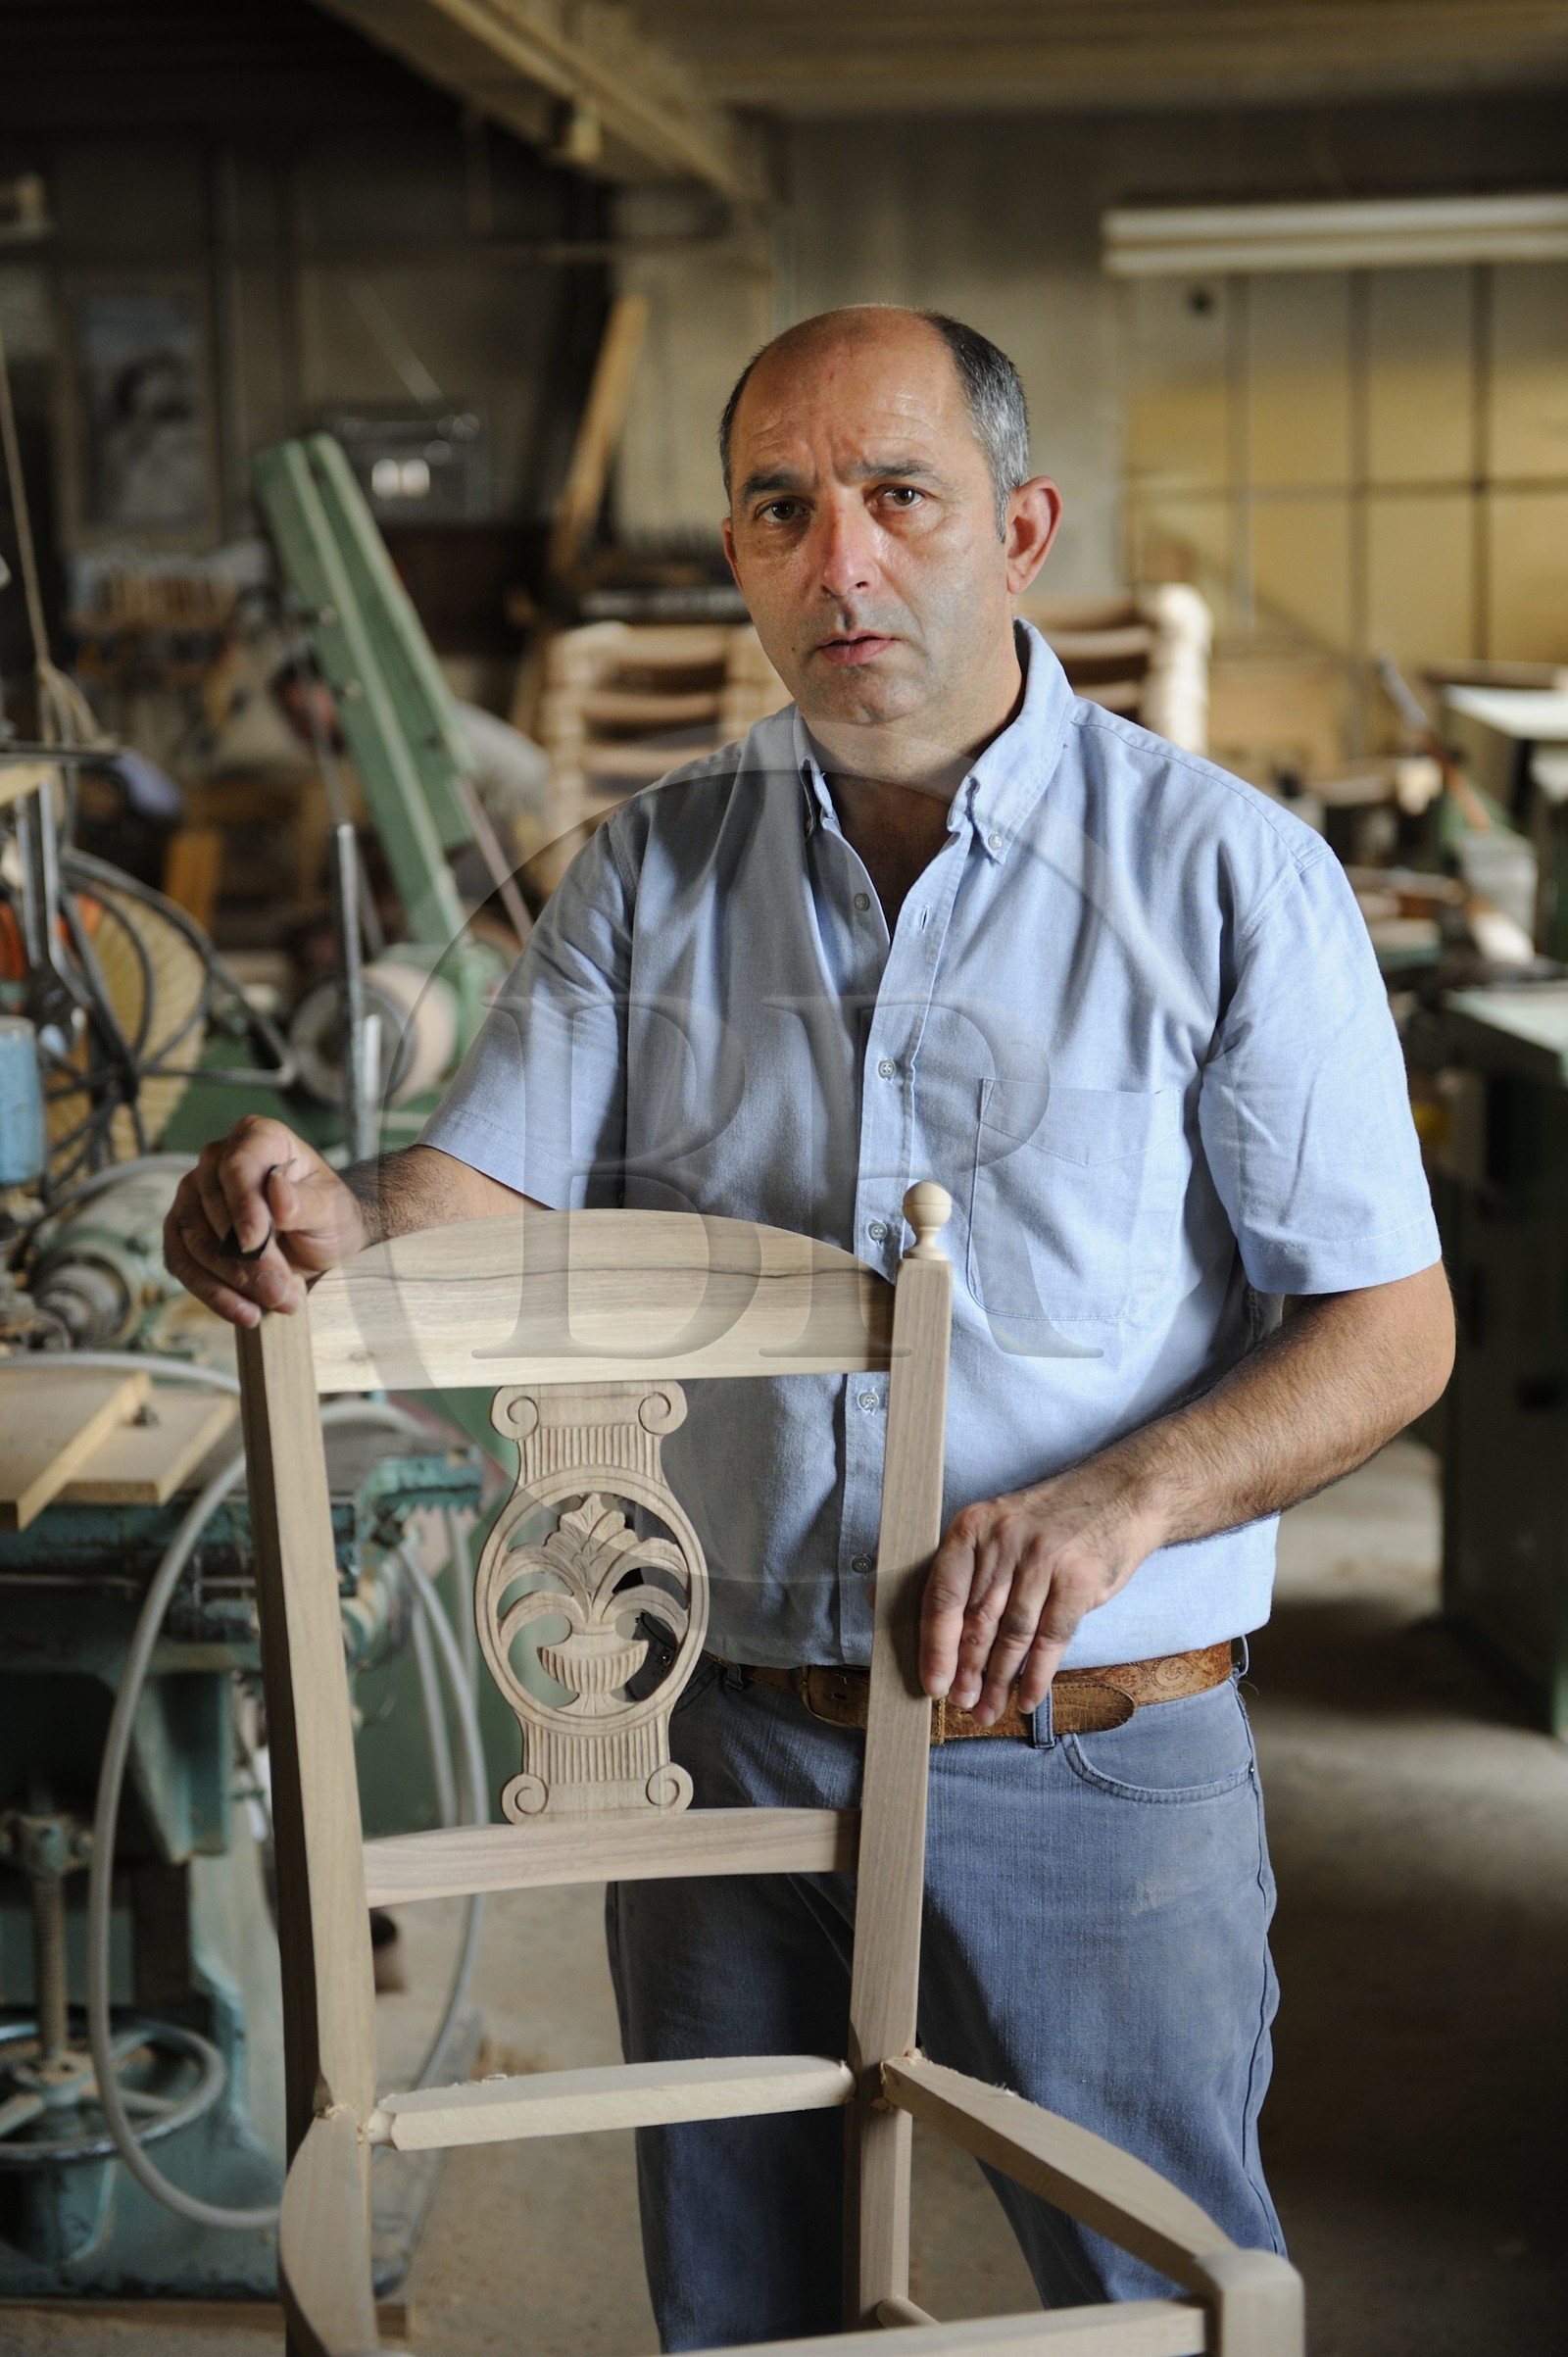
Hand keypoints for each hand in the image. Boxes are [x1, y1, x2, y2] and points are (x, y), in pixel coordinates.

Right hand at [163, 1116, 367, 1328]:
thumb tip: (277, 1193)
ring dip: (231, 1281)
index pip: (237, 1167)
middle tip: (282, 1292)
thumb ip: (307, 1203)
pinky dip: (211, 1292)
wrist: (320, 1242)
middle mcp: (217, 1159)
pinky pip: (182, 1262)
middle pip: (213, 1208)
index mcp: (258, 1138)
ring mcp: (194, 1194)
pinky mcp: (182, 1230)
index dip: (243, 1207)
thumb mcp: (333, 1210)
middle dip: (246, 1259)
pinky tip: (244, 1312)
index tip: (255, 1243)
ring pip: (193, 1239)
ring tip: (274, 1304)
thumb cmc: (328, 1216)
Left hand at [919, 1454, 1166, 1724]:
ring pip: (1013, 1635)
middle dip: (966, 1670)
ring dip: (998, 1680)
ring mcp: (1045, 1560)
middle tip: (960, 1703)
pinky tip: (1027, 1697)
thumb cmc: (1049, 1520)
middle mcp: (1006, 1541)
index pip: (943, 1594)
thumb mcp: (995, 1524)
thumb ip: (951, 1565)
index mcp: (974, 1527)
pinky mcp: (1080, 1581)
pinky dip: (1037, 1675)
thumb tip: (878, 1595)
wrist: (1122, 1496)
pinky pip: (1051, 1639)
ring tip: (987, 1709)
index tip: (932, 1682)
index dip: (935, 1645)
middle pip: (977, 1620)